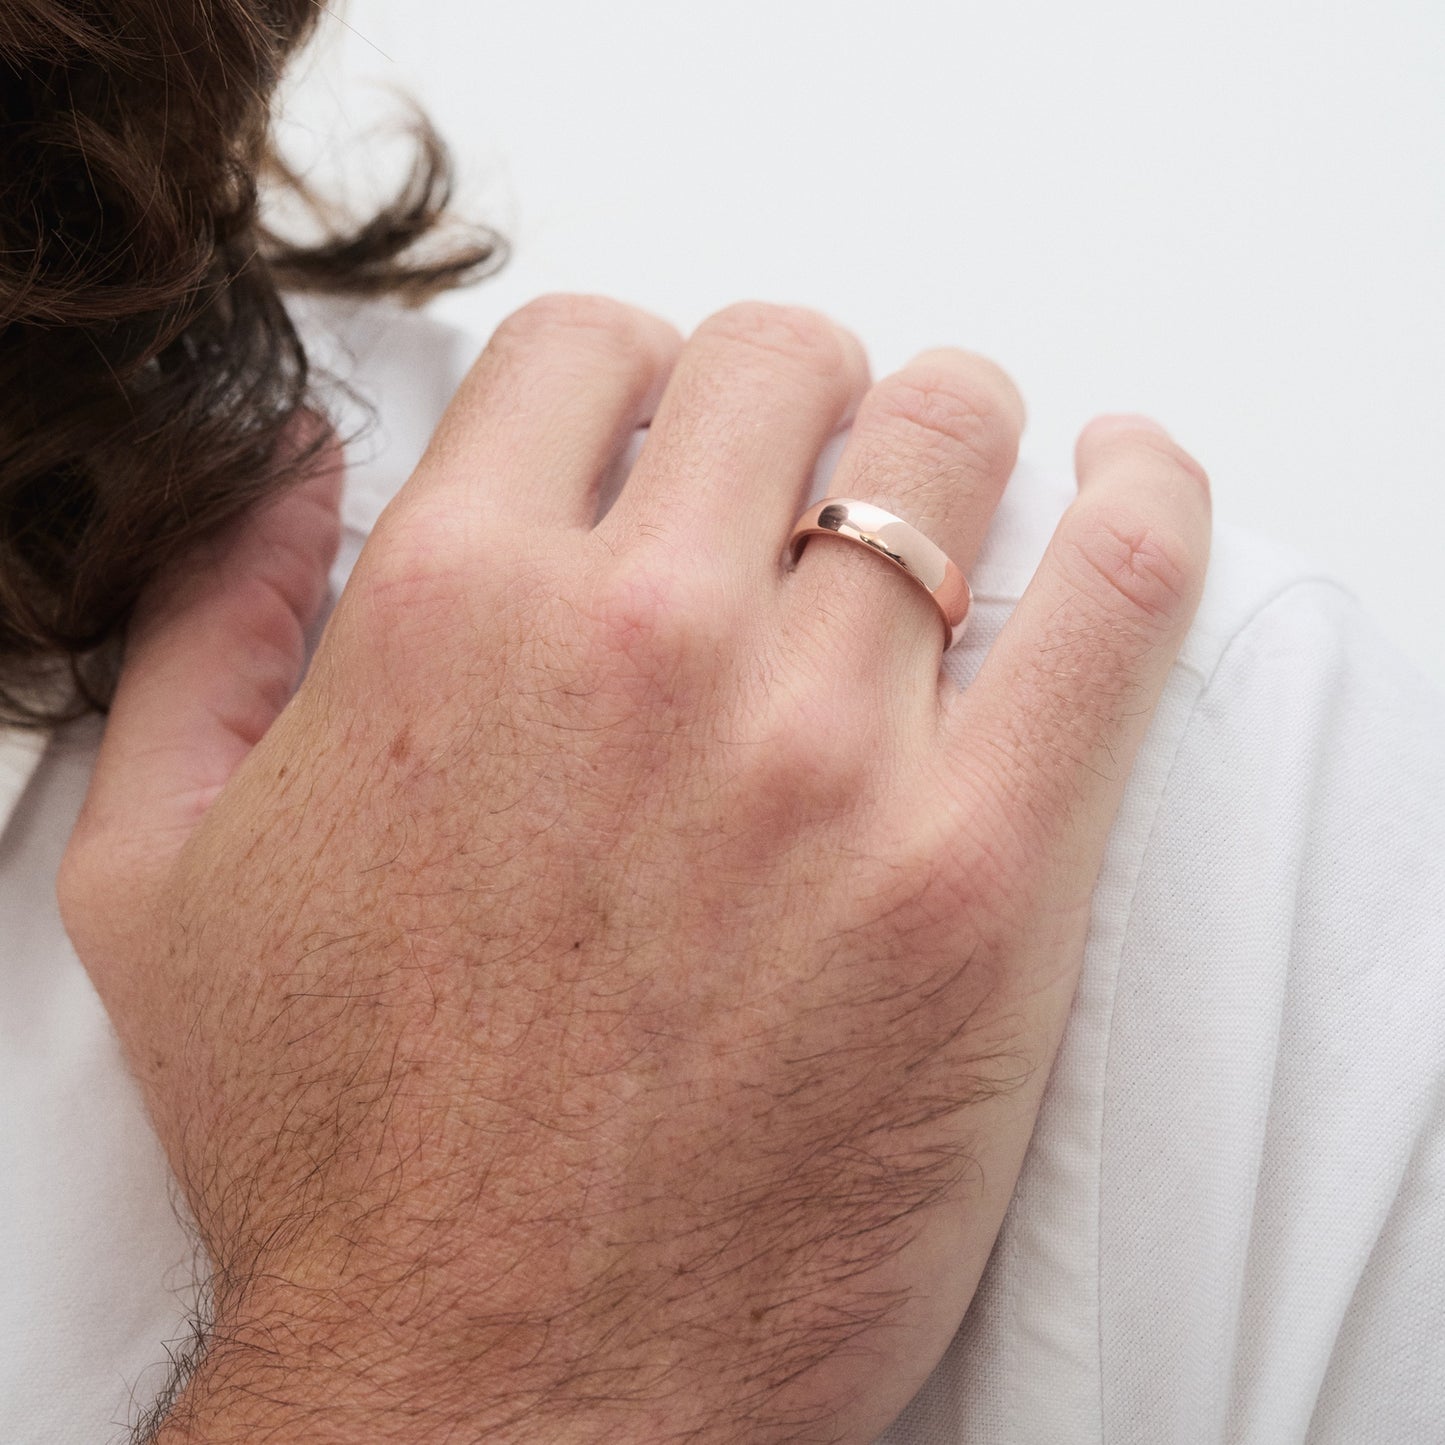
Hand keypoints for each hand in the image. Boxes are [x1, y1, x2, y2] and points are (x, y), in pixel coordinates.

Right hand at [59, 297, 1209, 1442]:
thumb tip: (290, 468)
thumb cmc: (340, 1144)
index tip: (655, 432)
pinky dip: (1140, 497)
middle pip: (779, 365)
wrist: (499, 1376)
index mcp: (451, 615)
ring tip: (940, 481)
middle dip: (787, 391)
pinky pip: (1118, 586)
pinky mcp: (981, 870)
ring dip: (947, 428)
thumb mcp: (159, 872)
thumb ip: (206, 628)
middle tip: (796, 471)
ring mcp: (826, 750)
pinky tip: (1122, 479)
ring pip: (946, 438)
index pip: (586, 350)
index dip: (627, 374)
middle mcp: (640, 648)